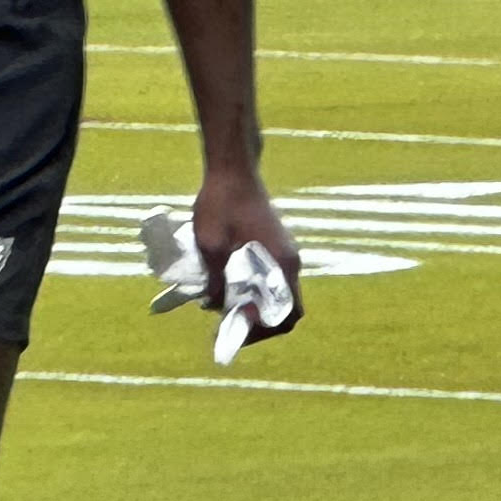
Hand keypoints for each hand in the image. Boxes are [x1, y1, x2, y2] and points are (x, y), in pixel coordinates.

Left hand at [195, 162, 302, 340]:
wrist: (232, 170)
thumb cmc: (221, 203)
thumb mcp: (210, 246)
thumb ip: (214, 281)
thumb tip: (215, 306)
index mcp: (282, 264)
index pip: (287, 315)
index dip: (262, 330)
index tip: (233, 329)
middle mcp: (289, 261)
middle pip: (283, 308)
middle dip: (256, 322)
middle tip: (226, 325)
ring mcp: (283, 253)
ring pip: (274, 293)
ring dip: (252, 304)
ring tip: (221, 307)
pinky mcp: (274, 246)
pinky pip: (268, 277)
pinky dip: (251, 289)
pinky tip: (225, 286)